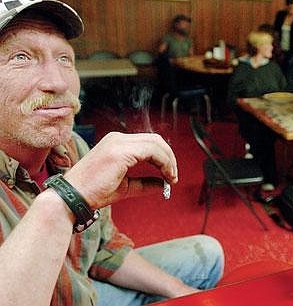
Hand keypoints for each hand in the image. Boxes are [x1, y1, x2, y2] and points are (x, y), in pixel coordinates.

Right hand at [63, 132, 177, 208]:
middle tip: (174, 176)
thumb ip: (144, 184)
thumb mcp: (125, 187)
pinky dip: (164, 162)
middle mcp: (117, 138)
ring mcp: (118, 143)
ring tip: (172, 177)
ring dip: (169, 160)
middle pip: (155, 139)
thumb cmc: (94, 193)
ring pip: (156, 143)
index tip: (170, 175)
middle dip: (169, 157)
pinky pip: (151, 151)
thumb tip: (163, 184)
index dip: (164, 157)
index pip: (148, 142)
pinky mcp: (120, 152)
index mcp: (117, 143)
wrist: (73, 198)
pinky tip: (166, 175)